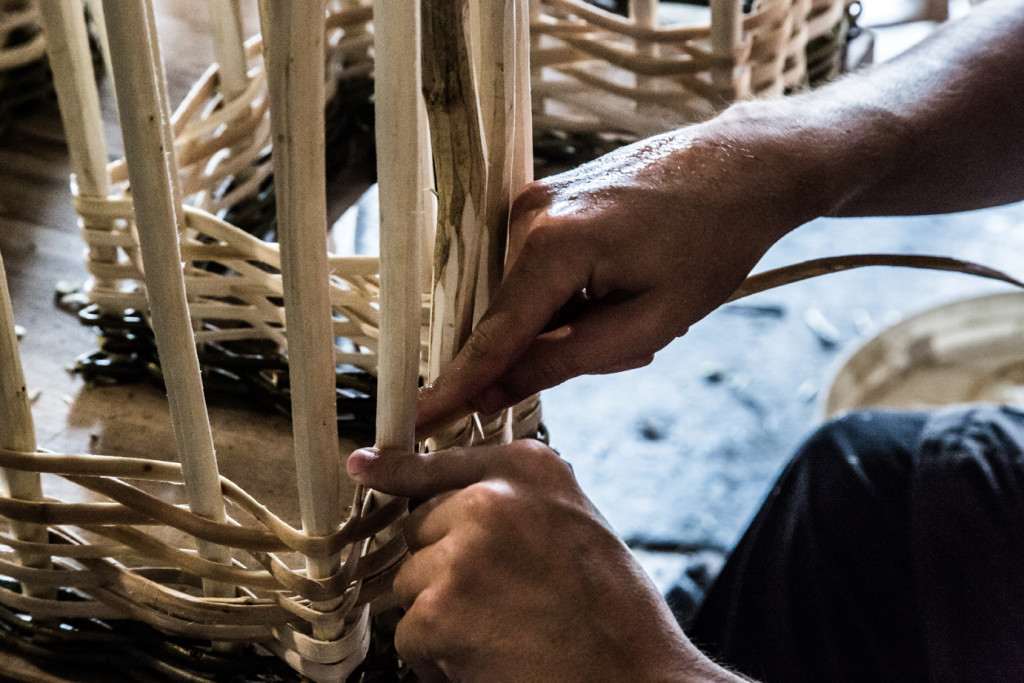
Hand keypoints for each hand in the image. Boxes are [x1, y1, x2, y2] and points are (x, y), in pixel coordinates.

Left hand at [347, 441, 741, 681]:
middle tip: (494, 600)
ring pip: (412, 582)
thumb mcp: (572, 523)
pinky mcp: (442, 608)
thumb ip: (516, 501)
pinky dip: (437, 658)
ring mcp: (464, 550)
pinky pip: (410, 632)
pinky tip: (486, 657)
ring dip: (441, 614)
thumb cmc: (612, 612)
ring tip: (499, 630)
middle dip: (443, 568)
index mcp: (530, 468)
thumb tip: (454, 501)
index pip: (441, 459)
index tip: (363, 466)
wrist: (635, 675)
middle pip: (421, 529)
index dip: (398, 469)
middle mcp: (493, 498)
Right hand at [416, 114, 822, 432]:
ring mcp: (533, 201)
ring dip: (567, 319)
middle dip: (550, 347)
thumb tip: (493, 392)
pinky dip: (569, 293)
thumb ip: (564, 359)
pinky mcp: (543, 198)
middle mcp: (527, 216)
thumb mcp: (649, 322)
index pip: (494, 335)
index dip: (459, 385)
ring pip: (526, 296)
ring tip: (634, 301)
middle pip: (510, 317)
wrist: (742, 166)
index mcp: (553, 246)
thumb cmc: (711, 244)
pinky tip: (621, 280)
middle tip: (626, 343)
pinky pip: (536, 269)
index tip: (418, 422)